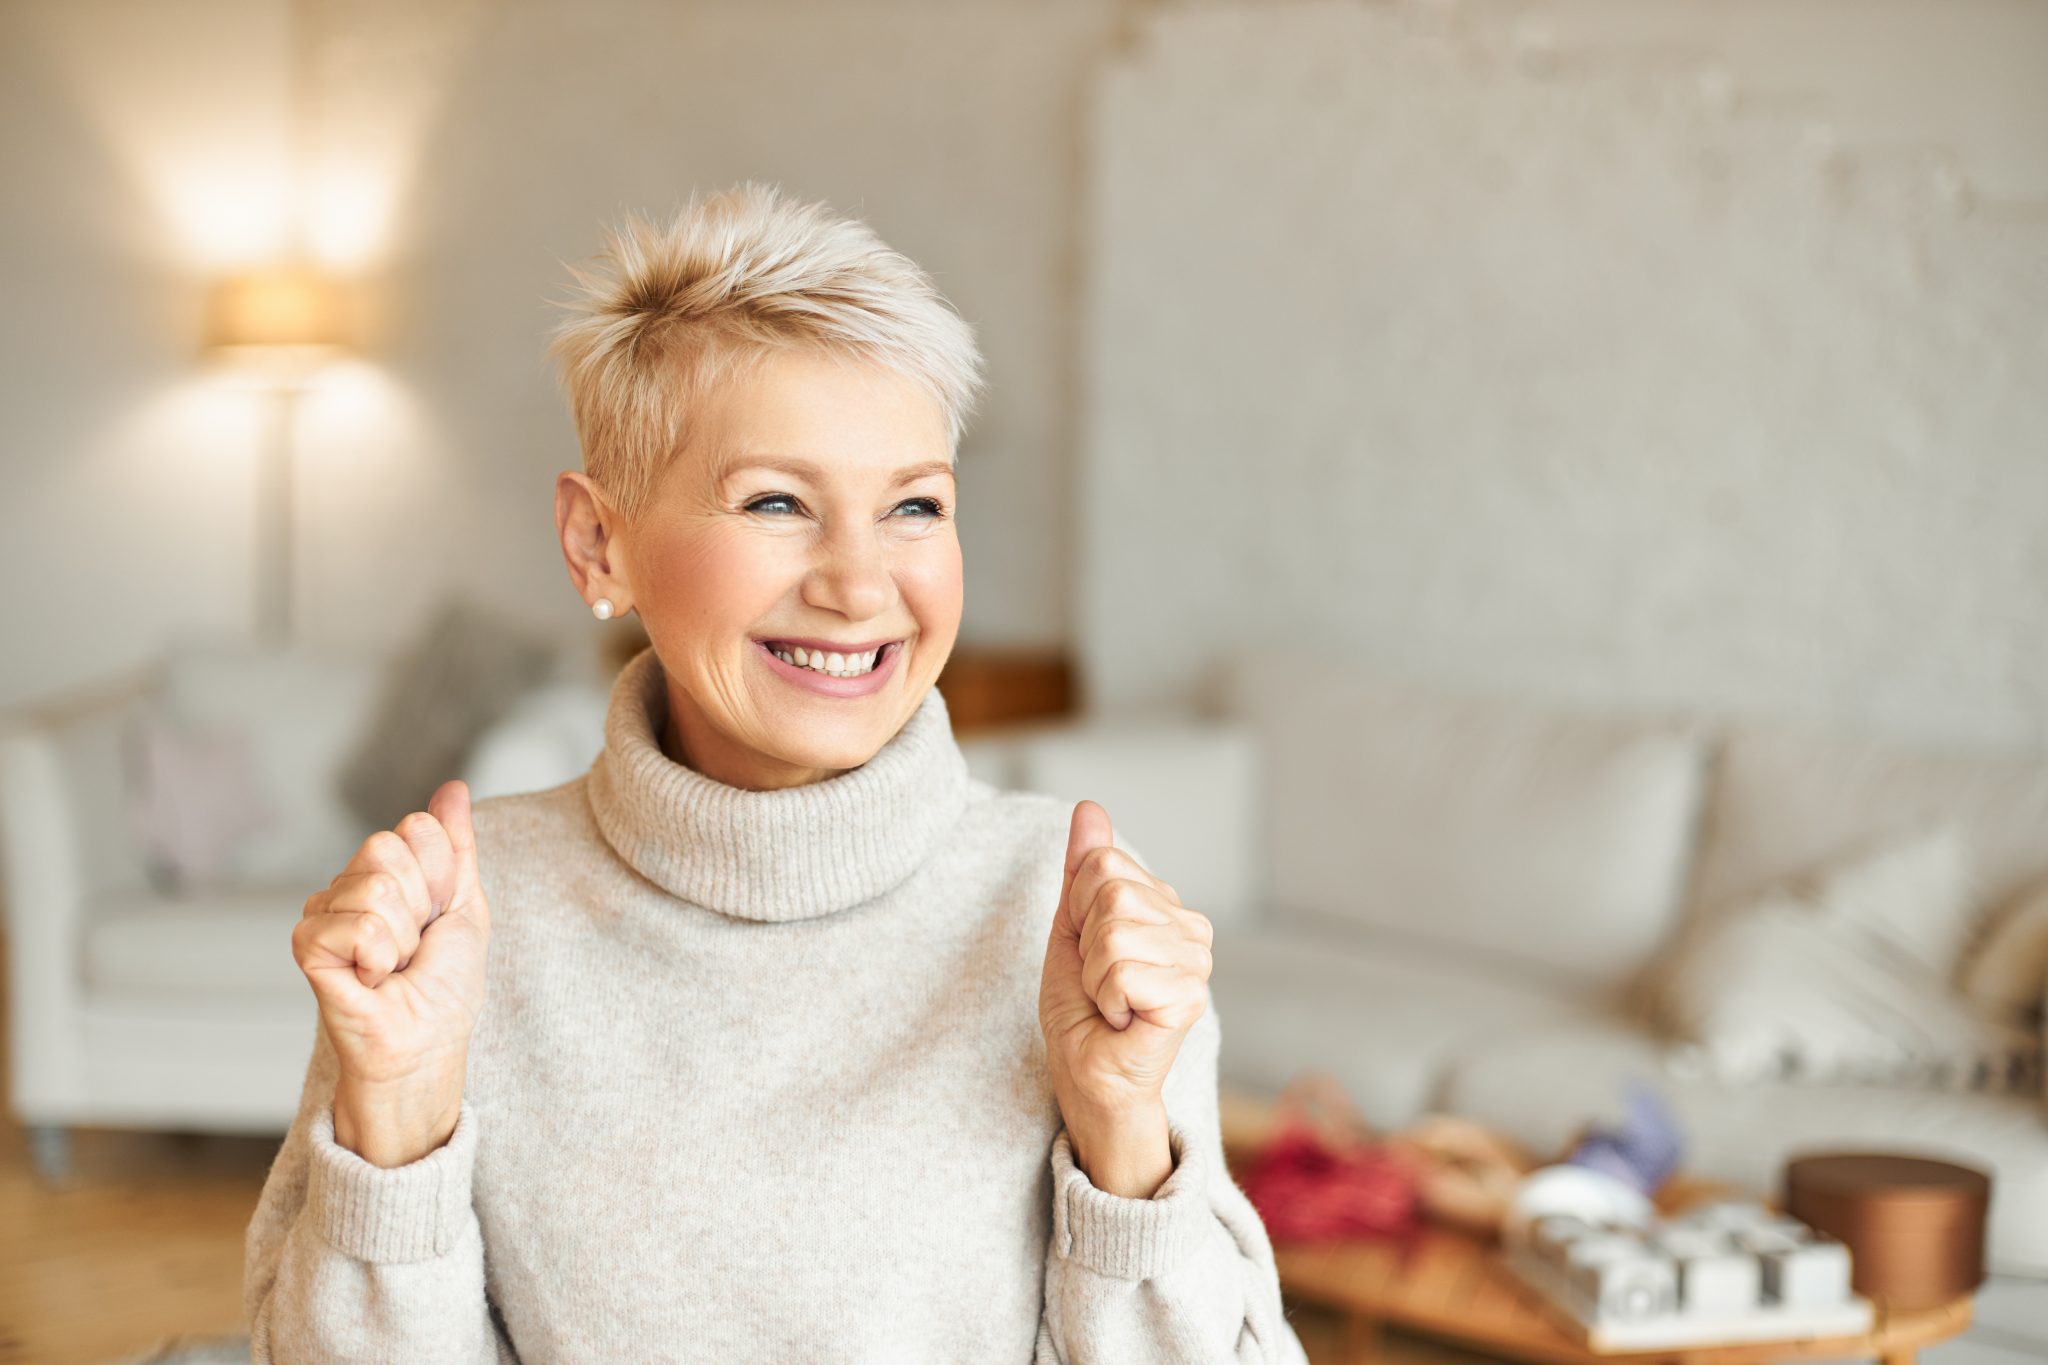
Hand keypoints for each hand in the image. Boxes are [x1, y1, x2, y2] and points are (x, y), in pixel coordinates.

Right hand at [292, 778, 491, 1164]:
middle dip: (420, 903)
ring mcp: (324, 912)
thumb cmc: (446, 984)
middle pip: (387, 848)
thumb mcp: (465, 905)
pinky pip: (355, 925)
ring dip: (401, 938)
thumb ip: (456, 845)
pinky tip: (371, 978)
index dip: (443, 875)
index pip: (416, 828)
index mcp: (388, 869)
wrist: (427, 1042)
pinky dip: (378, 957)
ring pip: (373, 888)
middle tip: (415, 945)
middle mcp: (350, 883)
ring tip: (394, 966)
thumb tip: (452, 788)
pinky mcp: (306, 945)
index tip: (440, 915)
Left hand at [1037, 800, 1213, 1179]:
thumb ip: (1082, 868)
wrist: (1088, 1076)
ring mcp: (1196, 962)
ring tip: (1113, 1004)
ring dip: (1095, 977)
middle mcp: (1191, 929)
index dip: (1077, 911)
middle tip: (1102, 985)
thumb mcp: (1071, 928)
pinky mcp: (1190, 997)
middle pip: (1110, 893)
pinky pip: (1121, 971)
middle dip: (1086, 944)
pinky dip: (1107, 1000)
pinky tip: (1125, 1020)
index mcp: (1168, 907)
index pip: (1103, 864)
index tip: (1090, 953)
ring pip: (1113, 932)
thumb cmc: (1083, 1011)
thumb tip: (1089, 808)